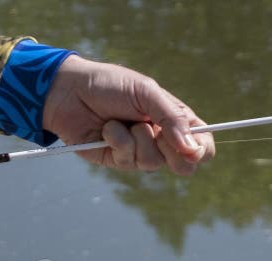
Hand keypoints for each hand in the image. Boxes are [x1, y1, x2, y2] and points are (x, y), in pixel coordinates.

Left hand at [43, 55, 214, 174]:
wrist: (70, 92)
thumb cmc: (110, 85)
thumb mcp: (146, 92)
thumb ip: (171, 118)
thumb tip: (192, 148)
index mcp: (174, 119)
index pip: (202, 143)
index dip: (202, 150)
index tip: (192, 148)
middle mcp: (160, 138)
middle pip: (183, 164)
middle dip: (171, 151)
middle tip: (156, 133)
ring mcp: (138, 151)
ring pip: (152, 162)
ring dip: (138, 139)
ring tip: (122, 120)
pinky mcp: (117, 160)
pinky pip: (128, 160)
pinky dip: (118, 141)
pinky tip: (107, 128)